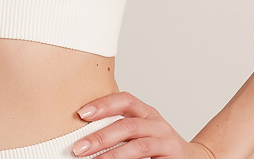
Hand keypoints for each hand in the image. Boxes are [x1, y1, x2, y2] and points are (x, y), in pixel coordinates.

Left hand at [71, 92, 213, 158]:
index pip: (124, 100)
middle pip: (127, 125)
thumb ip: (120, 128)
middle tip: (79, 147)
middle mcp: (157, 123)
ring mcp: (166, 141)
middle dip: (100, 137)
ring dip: (113, 155)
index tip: (81, 113)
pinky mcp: (174, 156)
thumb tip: (86, 137)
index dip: (103, 104)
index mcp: (146, 112)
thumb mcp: (140, 131)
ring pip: (138, 146)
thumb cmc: (158, 146)